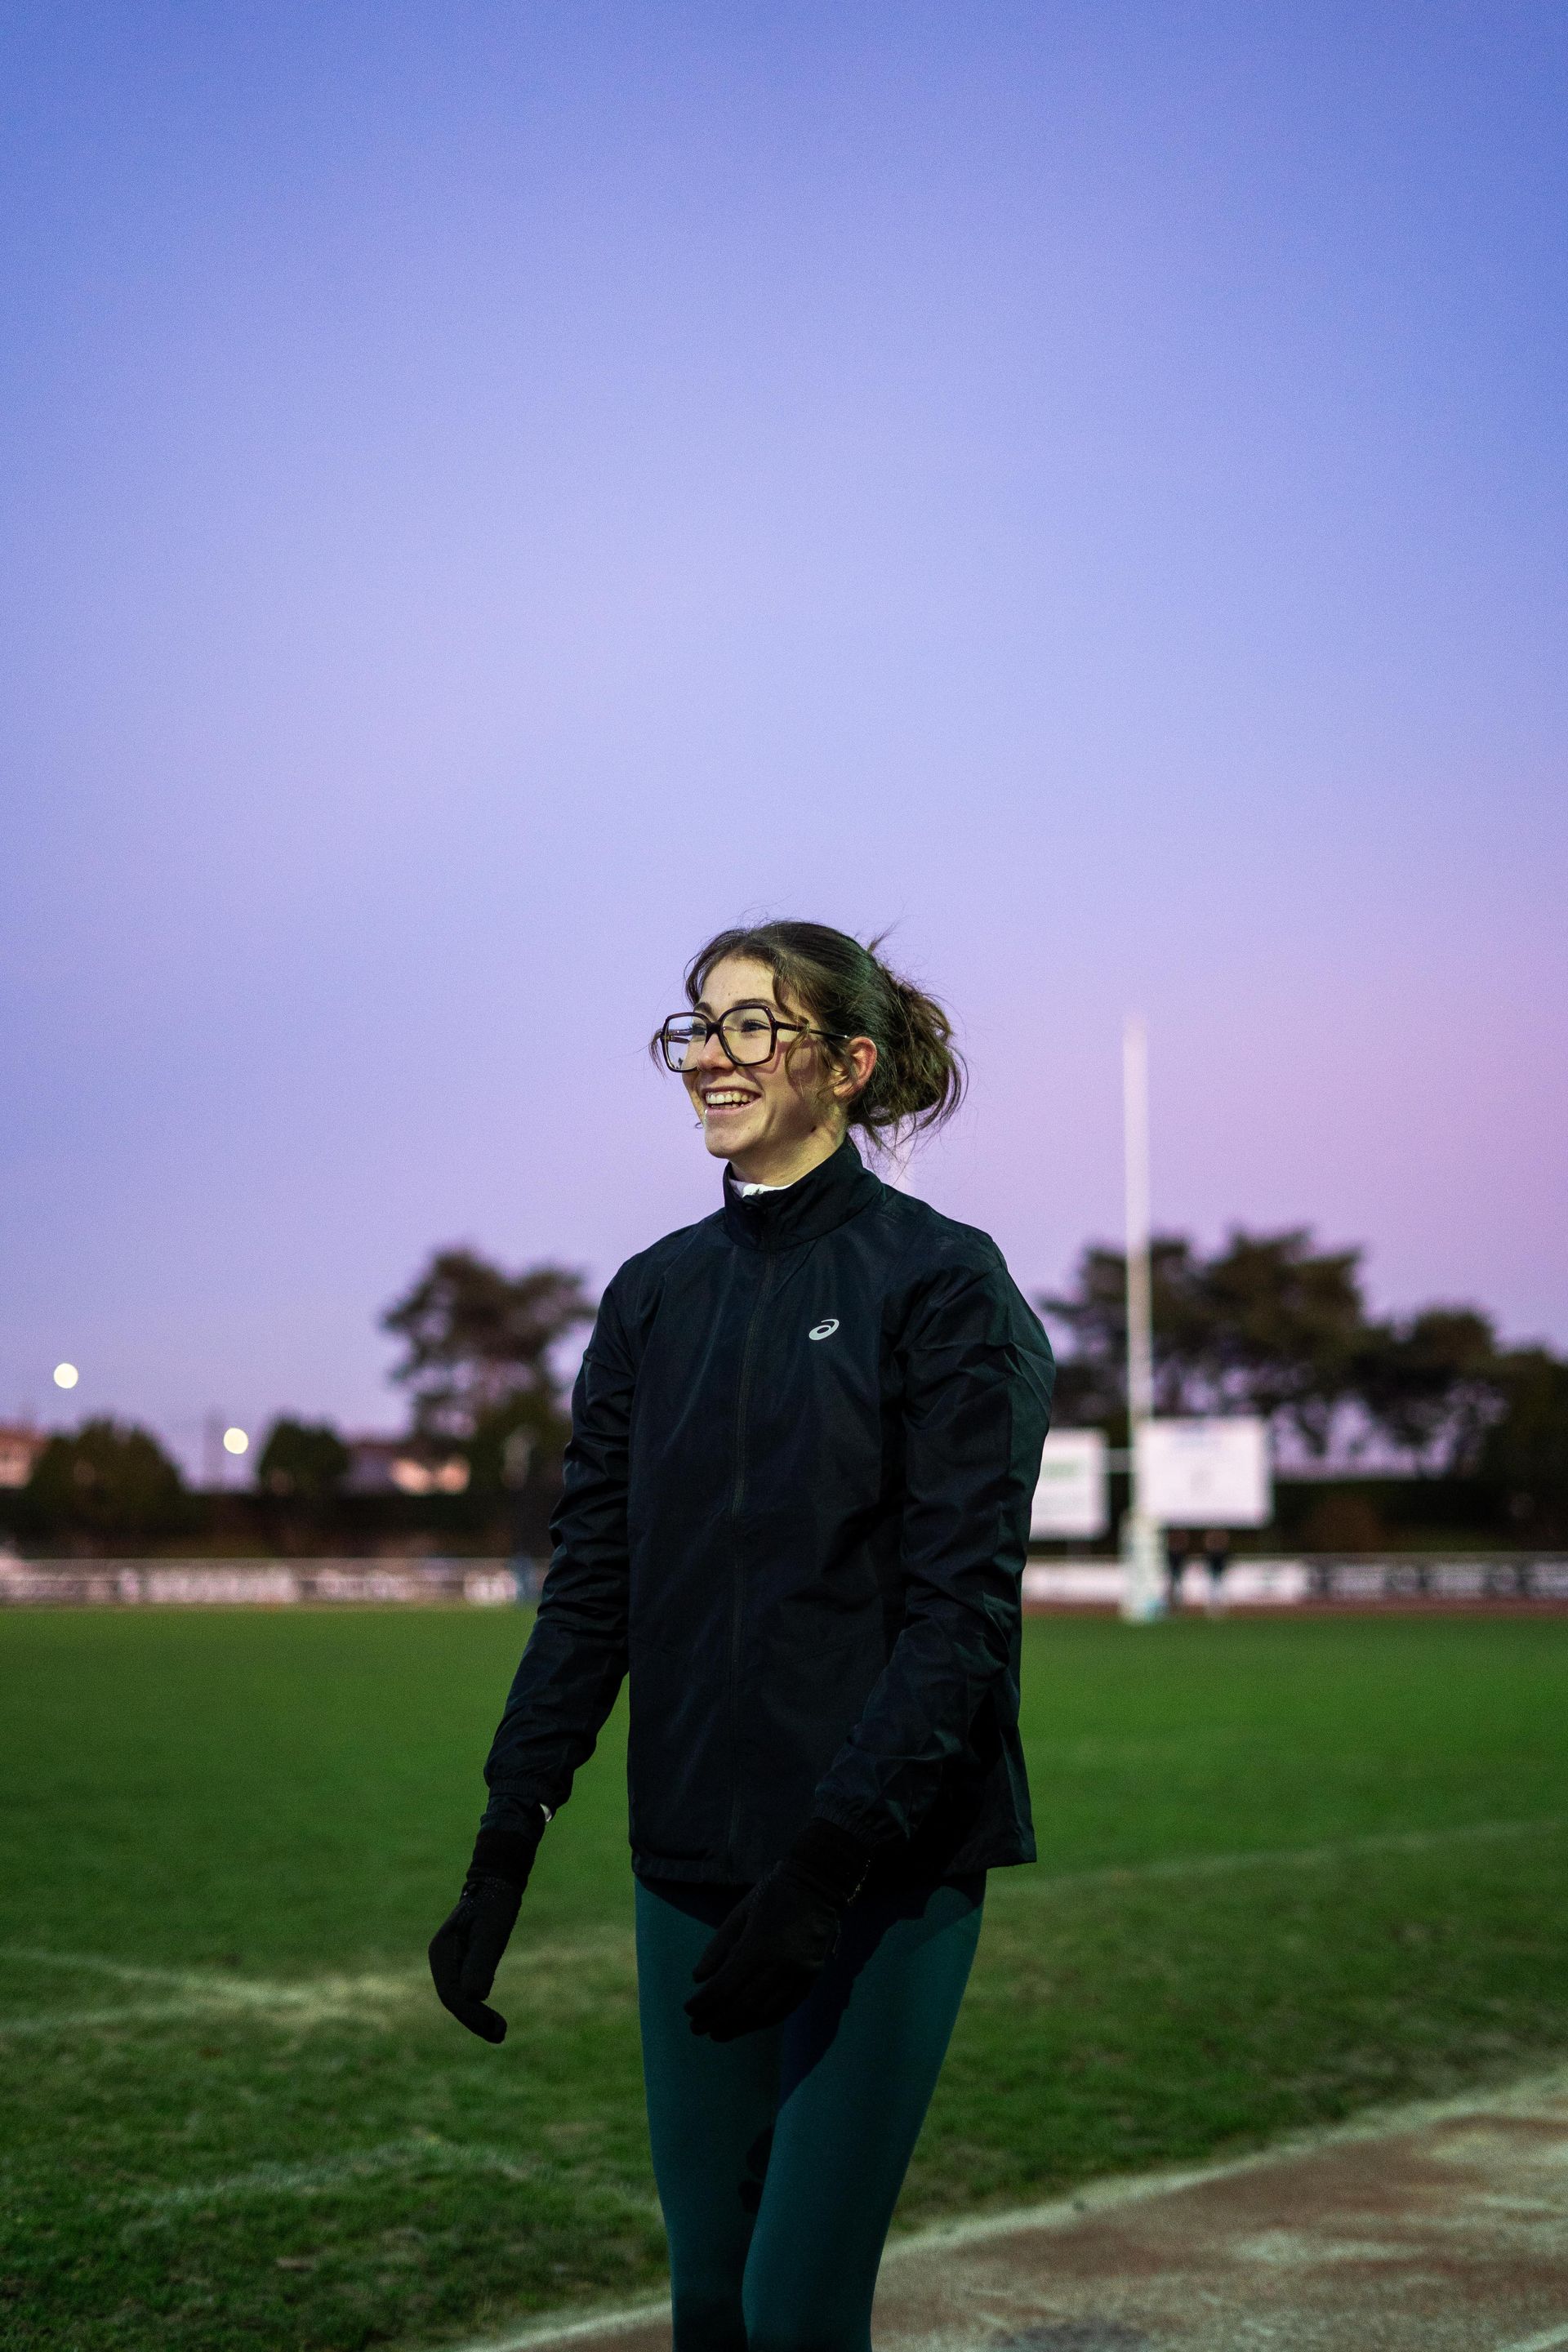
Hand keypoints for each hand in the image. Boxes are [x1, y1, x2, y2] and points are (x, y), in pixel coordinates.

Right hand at [428, 1874, 521, 2042]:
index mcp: (442, 1953)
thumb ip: (482, 1962)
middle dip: (475, 2020)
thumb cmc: (495, 1904)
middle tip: (501, 2035)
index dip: (472, 2015)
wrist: (496, 1881)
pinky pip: (466, 1989)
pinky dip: (478, 2005)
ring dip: (477, 2017)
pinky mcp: (462, 1961)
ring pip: (459, 1997)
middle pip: (454, 1999)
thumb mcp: (492, 1932)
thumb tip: (474, 1997)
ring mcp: (450, 1961)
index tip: (495, 2028)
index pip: (452, 1994)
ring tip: (500, 2032)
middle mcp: (442, 1959)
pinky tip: (493, 2018)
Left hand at [684, 1818, 872, 2041]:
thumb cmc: (773, 1892)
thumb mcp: (740, 1912)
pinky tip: (748, 2024)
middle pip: (742, 2005)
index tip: (688, 2010)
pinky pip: (786, 2008)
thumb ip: (718, 1946)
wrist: (819, 1883)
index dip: (704, 2003)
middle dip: (716, 2020)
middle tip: (697, 2028)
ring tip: (718, 2033)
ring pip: (764, 2012)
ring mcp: (799, 1974)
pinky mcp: (812, 1977)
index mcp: (759, 1946)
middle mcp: (780, 1965)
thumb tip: (698, 1978)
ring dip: (738, 2026)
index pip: (724, 1987)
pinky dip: (764, 2020)